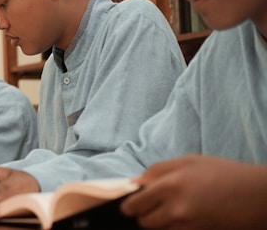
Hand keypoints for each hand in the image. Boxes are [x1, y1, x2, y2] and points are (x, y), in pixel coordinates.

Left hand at [121, 155, 266, 229]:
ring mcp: (189, 226)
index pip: (134, 204)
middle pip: (144, 222)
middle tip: (153, 207)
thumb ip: (156, 171)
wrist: (258, 195)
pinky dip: (175, 229)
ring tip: (172, 211)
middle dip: (144, 215)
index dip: (130, 205)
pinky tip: (184, 219)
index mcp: (170, 186)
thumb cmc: (224, 174)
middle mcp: (176, 209)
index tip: (131, 204)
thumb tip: (133, 183)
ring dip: (160, 224)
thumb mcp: (188, 162)